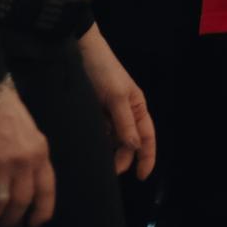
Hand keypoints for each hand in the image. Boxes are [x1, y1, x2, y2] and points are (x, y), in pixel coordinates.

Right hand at [0, 86, 54, 226]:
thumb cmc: (6, 111)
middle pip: (21, 203)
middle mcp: (24, 161)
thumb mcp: (31, 133)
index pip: (47, 191)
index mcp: (40, 153)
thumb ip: (33, 157)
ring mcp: (0, 164)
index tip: (34, 225)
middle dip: (11, 219)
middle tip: (1, 225)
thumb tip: (29, 185)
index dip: (42, 213)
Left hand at [78, 29, 155, 179]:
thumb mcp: (116, 97)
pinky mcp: (93, 110)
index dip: (146, 158)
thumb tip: (135, 147)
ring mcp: (108, 111)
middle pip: (128, 142)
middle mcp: (125, 111)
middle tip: (110, 173)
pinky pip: (98, 132)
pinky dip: (96, 141)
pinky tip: (89, 148)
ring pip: (112, 139)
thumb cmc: (102, 69)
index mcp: (137, 106)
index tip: (141, 177)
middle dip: (122, 158)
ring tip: (98, 163)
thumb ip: (125, 123)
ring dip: (109, 151)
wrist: (79, 49)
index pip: (147, 138)